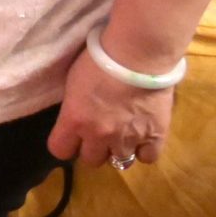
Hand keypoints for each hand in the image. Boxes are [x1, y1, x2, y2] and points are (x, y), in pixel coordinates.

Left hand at [47, 44, 173, 168]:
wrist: (137, 54)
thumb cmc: (99, 58)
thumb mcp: (73, 83)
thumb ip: (74, 108)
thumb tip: (76, 118)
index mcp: (74, 120)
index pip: (60, 150)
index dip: (65, 144)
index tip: (71, 136)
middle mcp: (99, 135)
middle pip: (91, 160)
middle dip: (93, 148)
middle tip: (99, 133)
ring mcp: (128, 138)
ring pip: (120, 161)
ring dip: (119, 149)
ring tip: (123, 134)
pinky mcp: (155, 136)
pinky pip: (148, 157)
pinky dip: (145, 150)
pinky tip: (143, 137)